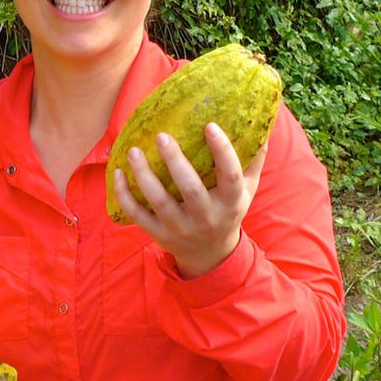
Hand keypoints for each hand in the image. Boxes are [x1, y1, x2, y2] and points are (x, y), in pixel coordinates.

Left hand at [112, 123, 266, 277]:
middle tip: (162, 135)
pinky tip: (117, 173)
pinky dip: (124, 195)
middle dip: (175, 161)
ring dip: (144, 175)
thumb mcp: (246, 191)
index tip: (210, 125)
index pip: (231, 176)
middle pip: (190, 189)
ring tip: (134, 150)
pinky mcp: (158, 234)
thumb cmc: (227, 212)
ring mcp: (180, 228)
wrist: (209, 255)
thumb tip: (262, 128)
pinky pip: (137, 215)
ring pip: (159, 201)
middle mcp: (206, 217)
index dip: (222, 151)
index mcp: (230, 203)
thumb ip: (253, 161)